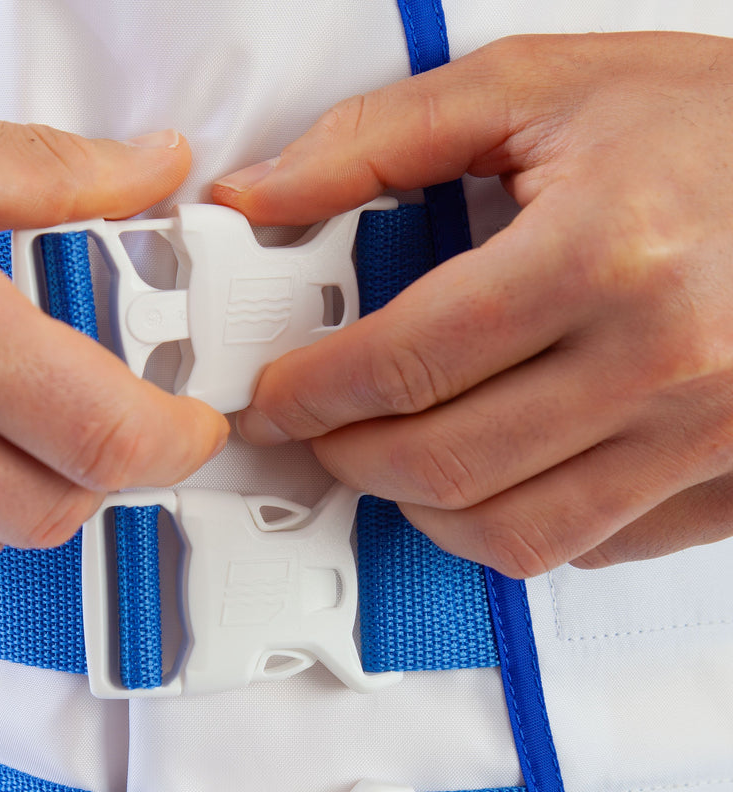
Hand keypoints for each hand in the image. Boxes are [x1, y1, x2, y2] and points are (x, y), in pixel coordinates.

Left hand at [215, 32, 732, 576]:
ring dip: (418, 509)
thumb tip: (261, 195)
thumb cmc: (713, 125)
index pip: (404, 362)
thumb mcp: (540, 88)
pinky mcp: (723, 482)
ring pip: (507, 534)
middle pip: (442, 465)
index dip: (309, 393)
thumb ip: (380, 140)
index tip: (274, 398)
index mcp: (605, 250)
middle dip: (347, 456)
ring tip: (393, 456)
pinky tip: (494, 471)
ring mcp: (700, 437)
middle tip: (320, 428)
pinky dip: (510, 524)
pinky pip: (584, 547)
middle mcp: (662, 360)